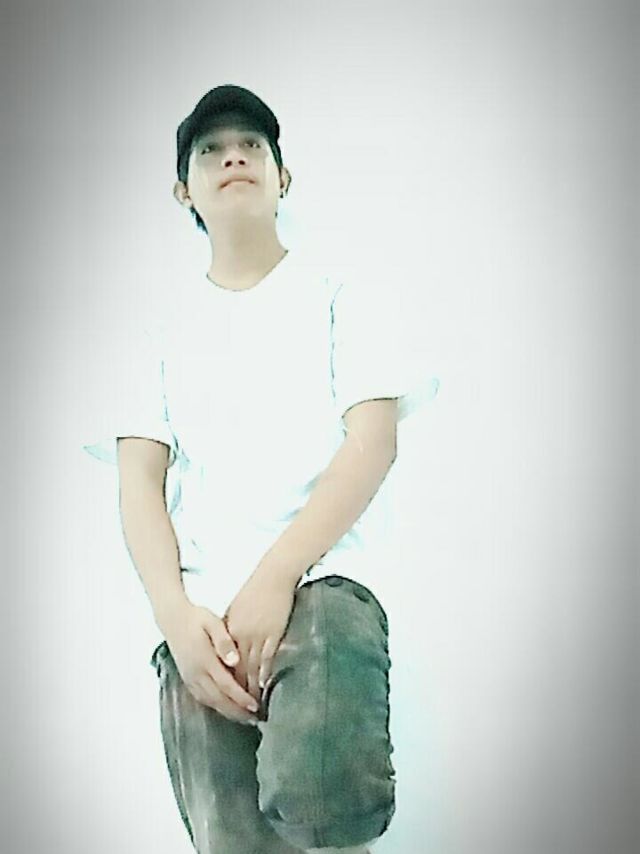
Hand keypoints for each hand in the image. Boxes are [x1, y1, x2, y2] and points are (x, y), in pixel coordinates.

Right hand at [158, 598, 261, 724]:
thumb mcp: (213, 622)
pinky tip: (227, 709)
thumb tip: (234, 661)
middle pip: (218, 699)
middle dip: (237, 711)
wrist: (173, 620)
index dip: (241, 698)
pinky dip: (216, 707)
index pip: (226, 685)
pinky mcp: (187, 680)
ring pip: (210, 702)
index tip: (255, 706)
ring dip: (228, 712)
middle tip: (255, 719)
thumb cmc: (197, 619)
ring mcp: (190, 678)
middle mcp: (196, 673)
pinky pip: (203, 699)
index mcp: (204, 660)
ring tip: (245, 718)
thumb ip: (224, 642)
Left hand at [223, 566, 296, 702]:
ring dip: (251, 688)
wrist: (272, 575)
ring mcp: (256, 635)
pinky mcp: (273, 633)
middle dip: (237, 692)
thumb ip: (230, 632)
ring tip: (252, 706)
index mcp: (230, 630)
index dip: (225, 681)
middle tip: (238, 710)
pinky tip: (265, 687)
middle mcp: (240, 636)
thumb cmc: (254, 591)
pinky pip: (267, 659)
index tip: (225, 697)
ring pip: (251, 668)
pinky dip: (265, 674)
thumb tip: (227, 650)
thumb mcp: (236, 611)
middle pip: (236, 670)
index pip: (224, 663)